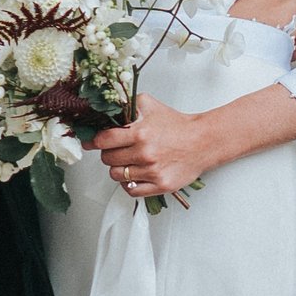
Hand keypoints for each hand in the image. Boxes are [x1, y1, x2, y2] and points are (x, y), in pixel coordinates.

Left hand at [89, 94, 212, 197]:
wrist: (203, 141)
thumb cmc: (178, 125)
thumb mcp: (151, 105)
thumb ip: (128, 104)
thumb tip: (108, 107)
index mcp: (140, 133)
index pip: (104, 140)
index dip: (94, 141)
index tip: (92, 142)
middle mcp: (145, 153)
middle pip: (108, 159)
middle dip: (109, 154)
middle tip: (117, 150)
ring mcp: (152, 171)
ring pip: (117, 176)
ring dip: (118, 169)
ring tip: (128, 162)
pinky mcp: (161, 185)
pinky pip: (131, 191)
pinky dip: (129, 184)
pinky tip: (134, 175)